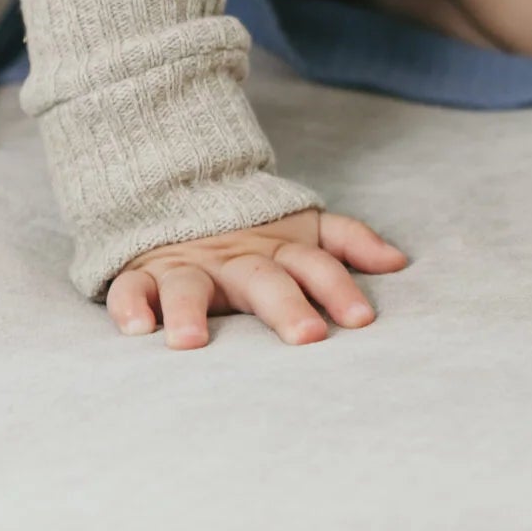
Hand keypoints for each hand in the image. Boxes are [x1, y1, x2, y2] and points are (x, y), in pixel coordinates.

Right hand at [106, 206, 408, 348]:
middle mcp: (233, 258)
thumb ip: (349, 241)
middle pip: (262, 279)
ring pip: (188, 285)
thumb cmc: (253, 232)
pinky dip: (131, 305)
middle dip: (285, 306)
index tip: (361, 319)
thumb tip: (400, 262)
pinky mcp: (142, 272)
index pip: (314, 264)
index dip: (338, 287)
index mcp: (276, 249)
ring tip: (193, 342)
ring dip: (190, 310)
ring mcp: (186, 264)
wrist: (179, 188)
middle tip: (307, 338)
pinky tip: (137, 328)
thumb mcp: (304, 230)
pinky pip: (131, 288)